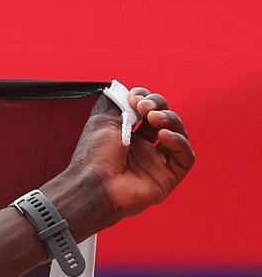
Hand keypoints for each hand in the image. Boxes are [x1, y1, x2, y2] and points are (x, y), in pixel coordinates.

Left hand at [55, 87, 194, 230]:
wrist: (91, 186)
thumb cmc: (92, 158)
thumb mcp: (102, 121)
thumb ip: (119, 103)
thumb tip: (130, 91)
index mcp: (128, 136)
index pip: (150, 111)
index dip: (148, 99)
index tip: (136, 96)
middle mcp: (143, 149)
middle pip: (166, 119)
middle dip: (159, 106)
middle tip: (144, 107)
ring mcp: (156, 163)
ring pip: (179, 134)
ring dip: (170, 120)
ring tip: (154, 118)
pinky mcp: (167, 178)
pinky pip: (185, 156)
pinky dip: (179, 141)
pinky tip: (164, 135)